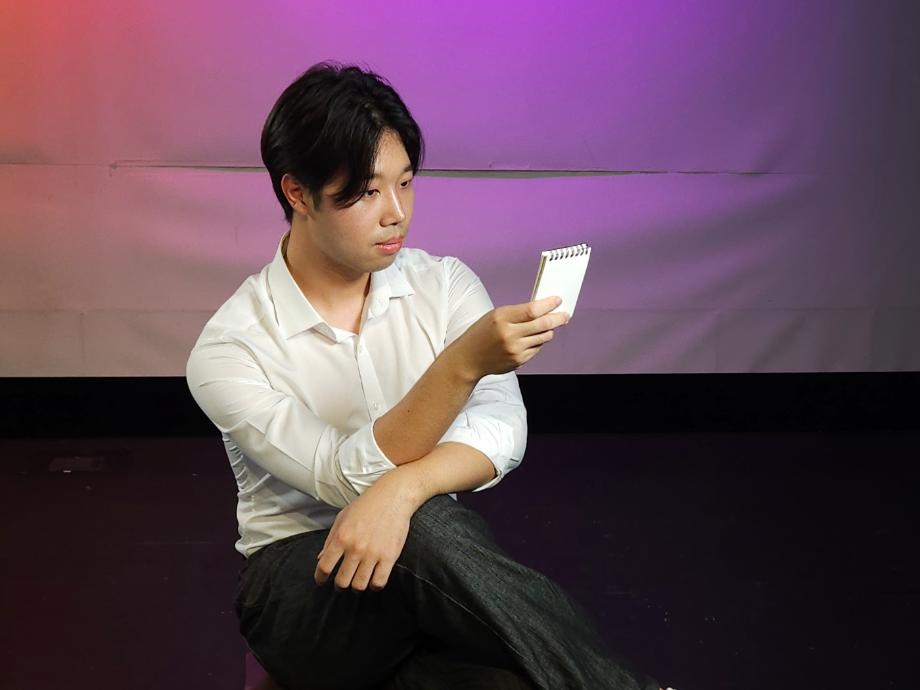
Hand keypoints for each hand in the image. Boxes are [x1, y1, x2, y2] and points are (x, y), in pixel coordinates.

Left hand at [314, 471, 419, 591]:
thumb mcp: (342, 517)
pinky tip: (373, 580)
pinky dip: (374, 585)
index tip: (322, 580)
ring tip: (358, 581)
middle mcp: (355, 548)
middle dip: (339, 585)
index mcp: (341, 537)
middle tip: (342, 582)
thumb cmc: (366, 505)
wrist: (393, 497)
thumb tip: (320, 559)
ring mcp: (373, 554)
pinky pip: (379, 582)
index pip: (324, 567)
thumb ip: (330, 539)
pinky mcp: (389, 557)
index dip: (320, 578)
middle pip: (342, 581)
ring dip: (356, 586)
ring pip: (359, 585)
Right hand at [446, 295, 569, 379]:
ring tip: (547, 326)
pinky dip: (538, 342)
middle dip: (558, 318)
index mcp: (501, 318)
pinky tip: (532, 339)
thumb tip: (542, 308)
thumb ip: (517, 312)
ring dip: (549, 330)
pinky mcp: (519, 361)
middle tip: (565, 315)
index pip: (532, 310)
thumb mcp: (495, 316)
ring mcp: (515, 350)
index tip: (558, 300)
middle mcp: (509, 335)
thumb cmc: (482, 333)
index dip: (548, 305)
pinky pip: (537, 349)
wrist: (468, 359)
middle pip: (543, 325)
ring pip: (544, 337)